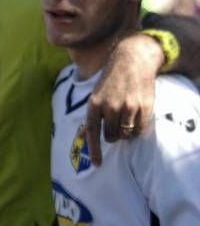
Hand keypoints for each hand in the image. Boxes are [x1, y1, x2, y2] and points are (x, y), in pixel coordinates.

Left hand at [85, 34, 160, 164]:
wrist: (132, 61)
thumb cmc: (111, 81)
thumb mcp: (96, 95)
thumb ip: (92, 116)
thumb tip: (81, 137)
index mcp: (94, 104)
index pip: (92, 132)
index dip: (94, 150)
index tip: (97, 164)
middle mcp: (110, 106)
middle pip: (111, 136)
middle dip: (113, 136)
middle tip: (116, 126)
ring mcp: (128, 107)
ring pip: (126, 134)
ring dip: (125, 133)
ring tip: (126, 119)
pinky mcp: (143, 107)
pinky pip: (140, 130)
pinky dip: (138, 129)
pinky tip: (136, 118)